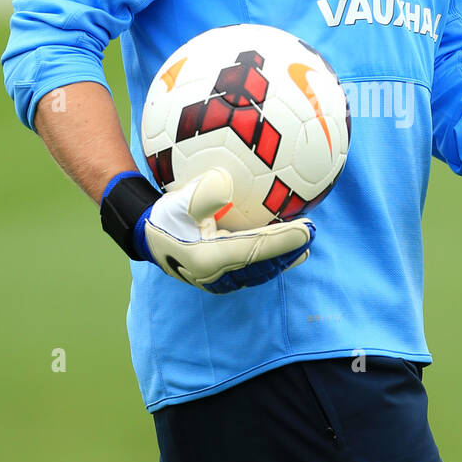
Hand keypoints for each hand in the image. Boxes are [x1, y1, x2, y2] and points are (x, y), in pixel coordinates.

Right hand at [110, 167, 314, 292]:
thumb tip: (224, 179)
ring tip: (305, 244)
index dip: (284, 240)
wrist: (149, 238)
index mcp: (208, 257)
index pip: (255, 249)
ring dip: (283, 258)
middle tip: (312, 232)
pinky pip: (252, 273)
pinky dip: (271, 261)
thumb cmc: (166, 214)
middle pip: (263, 265)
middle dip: (289, 250)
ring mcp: (218, 282)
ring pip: (259, 272)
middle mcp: (215, 276)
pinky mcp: (220, 282)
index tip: (307, 229)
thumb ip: (203, 192)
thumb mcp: (180, 200)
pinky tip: (288, 252)